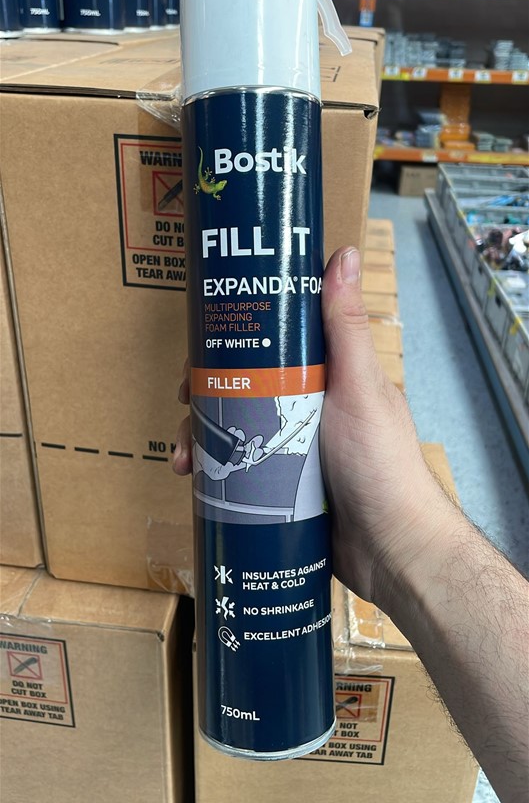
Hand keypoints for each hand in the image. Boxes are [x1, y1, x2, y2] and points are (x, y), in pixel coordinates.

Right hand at [173, 246, 456, 607]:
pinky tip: (191, 480)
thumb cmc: (381, 463)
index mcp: (327, 377)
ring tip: (182, 457)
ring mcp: (293, 450)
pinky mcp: (281, 487)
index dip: (237, 337)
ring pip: (234, 430)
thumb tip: (344, 251)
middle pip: (243, 387)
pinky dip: (212, 473)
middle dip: (206, 393)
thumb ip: (346, 327)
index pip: (273, 343)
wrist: (390, 550)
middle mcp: (308, 408)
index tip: (203, 340)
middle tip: (183, 402)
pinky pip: (238, 471)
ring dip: (201, 437)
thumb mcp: (358, 387)